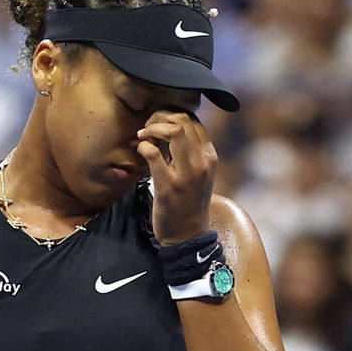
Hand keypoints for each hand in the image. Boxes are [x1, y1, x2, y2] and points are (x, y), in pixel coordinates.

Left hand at [136, 110, 216, 244]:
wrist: (188, 235)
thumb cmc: (189, 202)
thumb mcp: (199, 174)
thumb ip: (190, 151)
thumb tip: (170, 127)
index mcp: (210, 156)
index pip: (193, 119)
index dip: (171, 115)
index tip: (157, 124)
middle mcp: (202, 162)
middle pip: (182, 119)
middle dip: (159, 116)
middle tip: (147, 128)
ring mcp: (187, 174)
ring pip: (173, 131)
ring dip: (152, 128)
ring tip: (143, 136)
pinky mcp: (168, 186)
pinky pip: (153, 154)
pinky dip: (144, 146)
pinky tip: (141, 151)